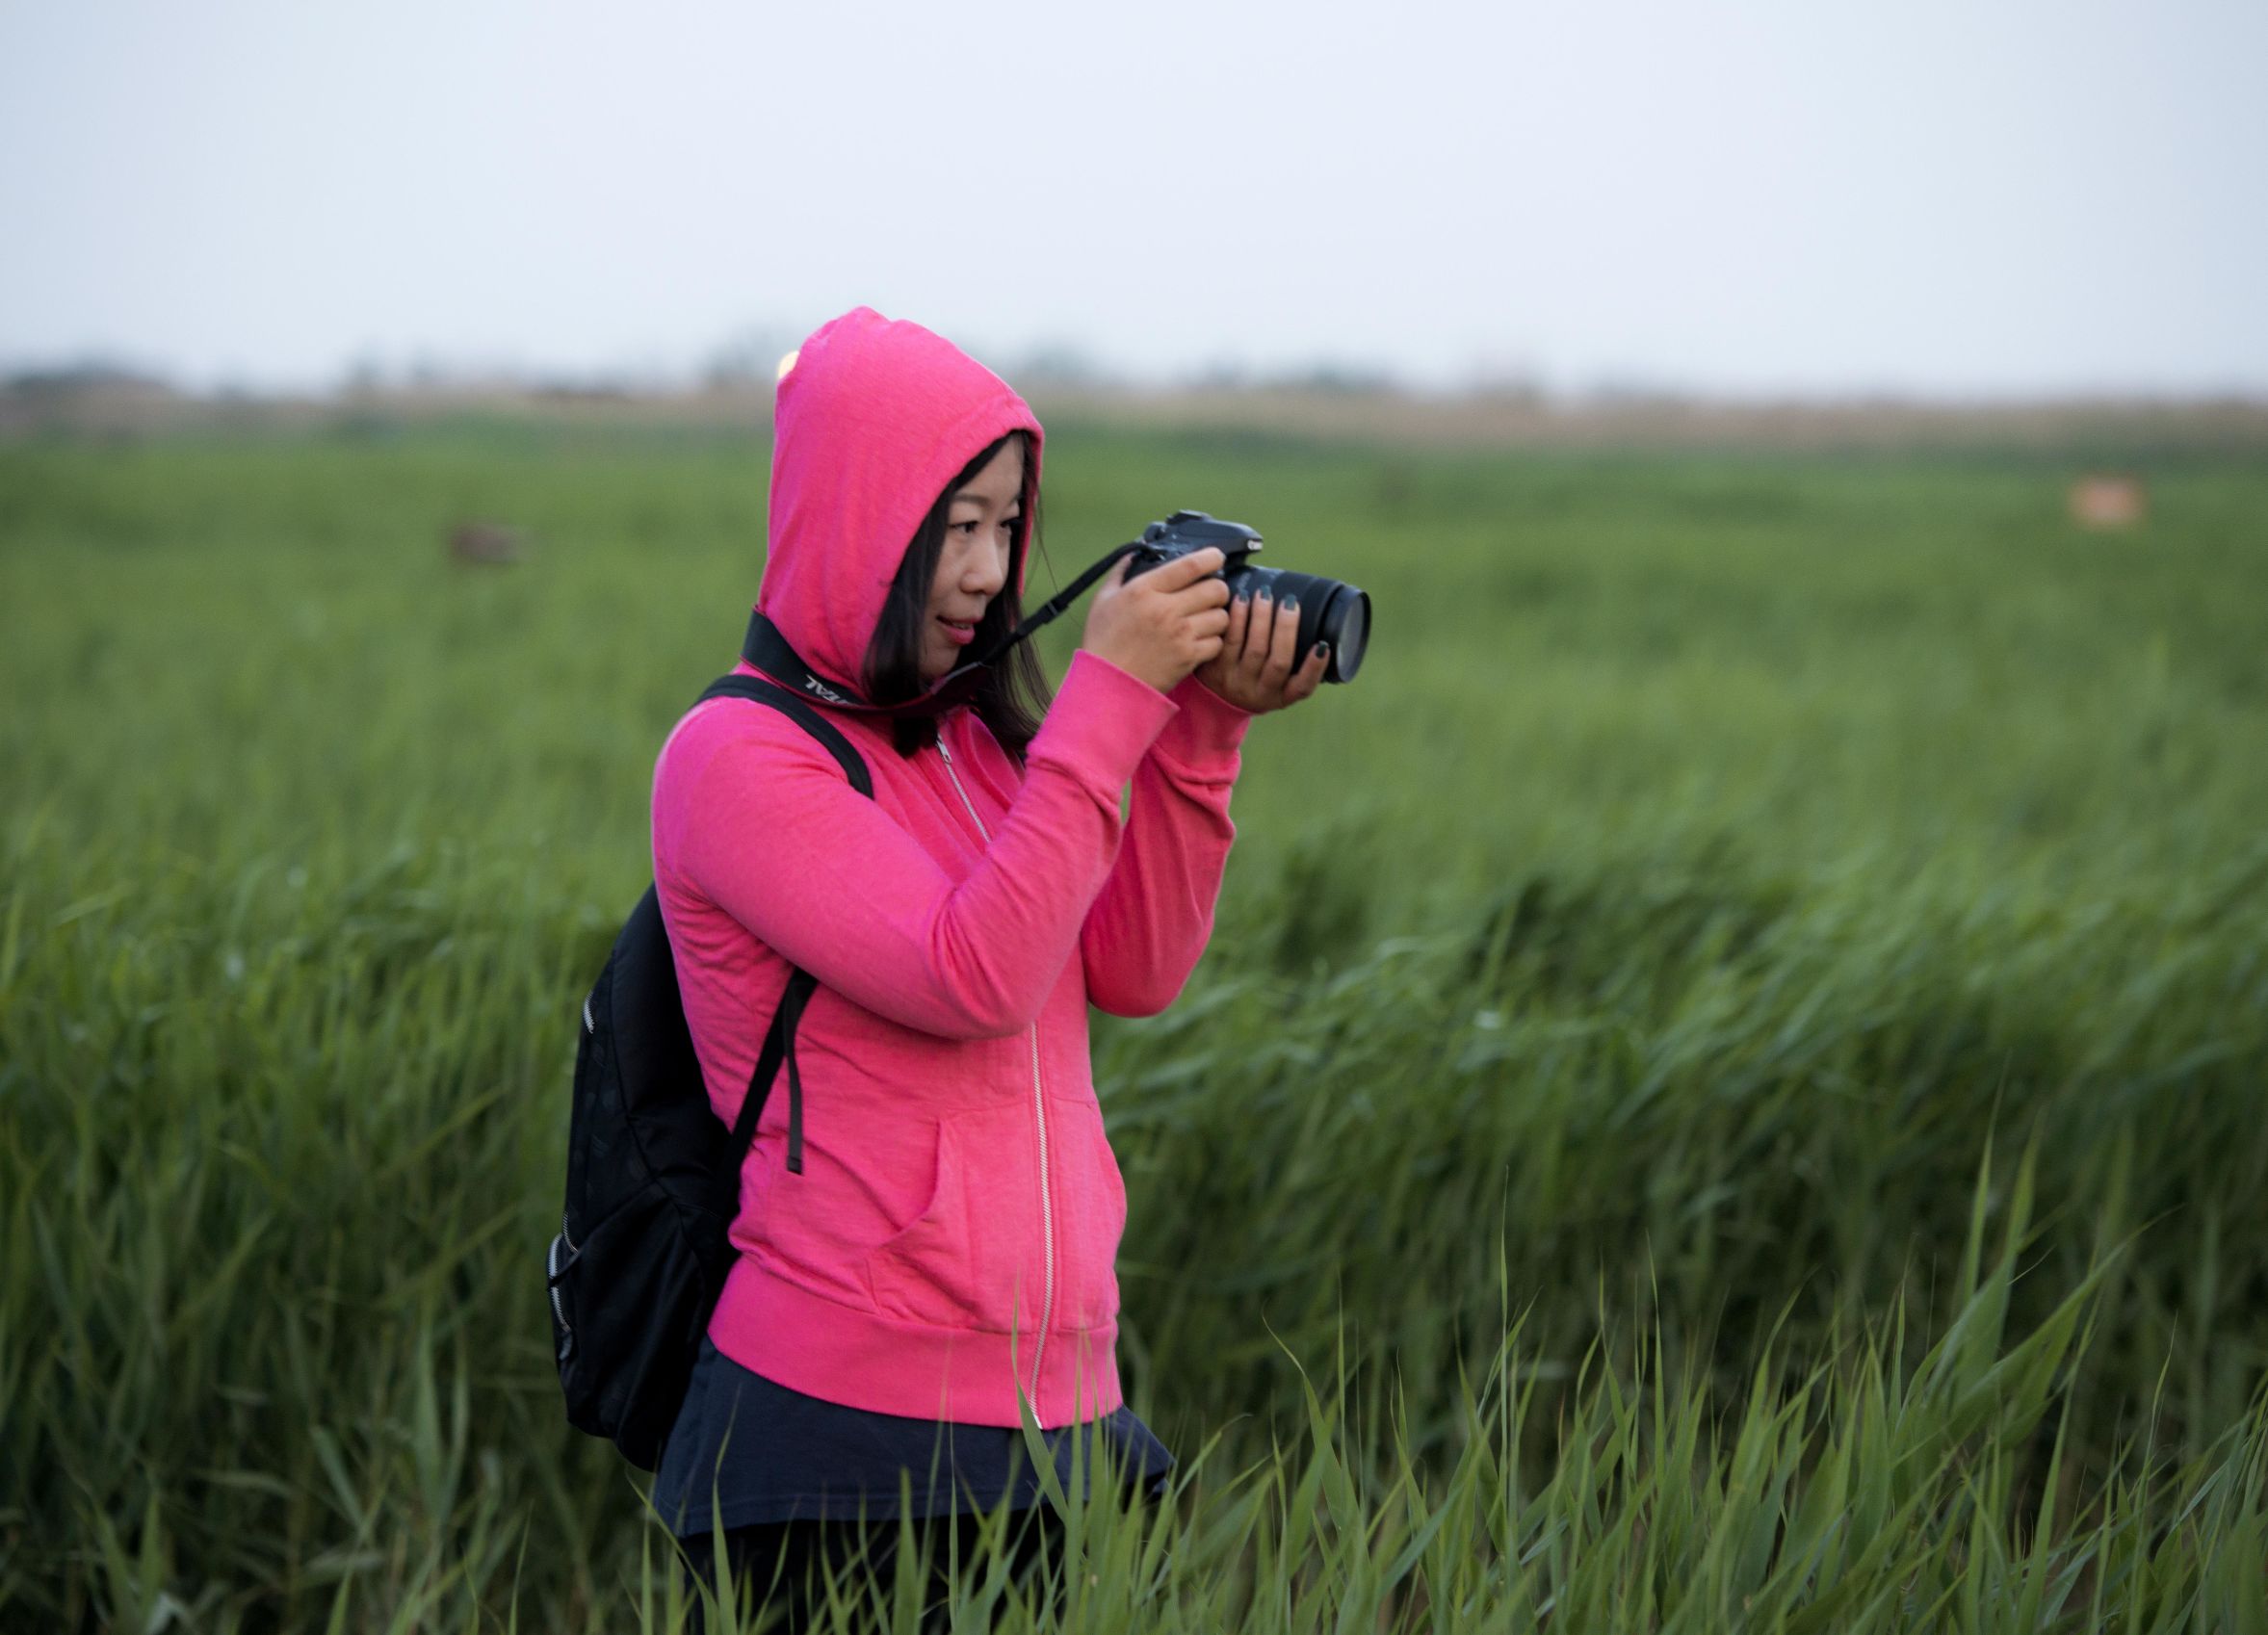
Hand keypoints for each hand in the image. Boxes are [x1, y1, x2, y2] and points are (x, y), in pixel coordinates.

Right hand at [1082, 547, 1232, 693]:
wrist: (1107, 684)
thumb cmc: (1103, 642)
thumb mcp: (1104, 599)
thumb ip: (1121, 572)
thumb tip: (1135, 554)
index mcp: (1144, 590)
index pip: (1190, 565)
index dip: (1211, 557)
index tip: (1216, 557)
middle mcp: (1165, 609)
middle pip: (1215, 589)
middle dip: (1218, 588)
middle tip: (1212, 593)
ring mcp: (1180, 635)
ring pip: (1221, 616)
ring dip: (1217, 616)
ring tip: (1206, 619)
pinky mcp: (1188, 658)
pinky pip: (1217, 643)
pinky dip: (1213, 641)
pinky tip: (1200, 640)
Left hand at [1194, 583, 1327, 712]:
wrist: (1215, 698)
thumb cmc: (1257, 680)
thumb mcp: (1277, 683)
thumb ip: (1292, 662)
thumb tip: (1311, 620)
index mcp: (1282, 697)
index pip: (1303, 687)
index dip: (1314, 668)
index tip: (1323, 645)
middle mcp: (1260, 694)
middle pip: (1278, 662)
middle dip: (1286, 630)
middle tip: (1290, 602)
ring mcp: (1237, 682)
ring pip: (1254, 649)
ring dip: (1261, 618)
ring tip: (1264, 594)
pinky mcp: (1216, 670)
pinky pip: (1229, 641)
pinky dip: (1237, 619)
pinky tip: (1241, 600)